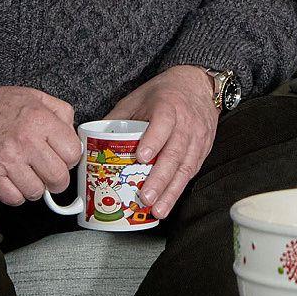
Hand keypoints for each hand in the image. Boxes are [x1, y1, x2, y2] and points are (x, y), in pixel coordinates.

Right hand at [0, 85, 84, 205]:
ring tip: (30, 175)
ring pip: (37, 192)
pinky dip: (17, 194)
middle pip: (58, 178)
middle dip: (57, 180)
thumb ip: (62, 114)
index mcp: (41, 121)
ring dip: (36, 187)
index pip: (72, 153)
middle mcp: (26, 141)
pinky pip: (13, 199)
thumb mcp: (38, 97)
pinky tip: (15, 181)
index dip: (70, 158)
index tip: (63, 158)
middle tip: (50, 173)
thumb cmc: (2, 105)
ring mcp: (7, 159)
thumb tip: (74, 139)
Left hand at [103, 65, 220, 217]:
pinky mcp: (203, 150)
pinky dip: (179, 189)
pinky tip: (168, 202)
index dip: (153, 141)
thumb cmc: (165, 92)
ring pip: (185, 168)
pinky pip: (191, 171)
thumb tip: (93, 141)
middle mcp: (186, 123)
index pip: (163, 124)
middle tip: (145, 197)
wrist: (198, 86)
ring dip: (171, 191)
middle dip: (160, 179)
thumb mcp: (138, 97)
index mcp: (168, 106)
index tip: (141, 158)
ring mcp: (197, 138)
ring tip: (157, 209)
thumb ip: (118, 118)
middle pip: (174, 153)